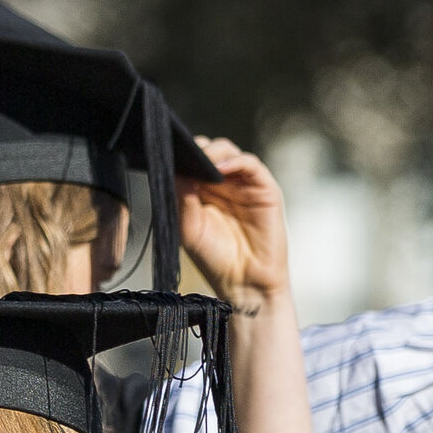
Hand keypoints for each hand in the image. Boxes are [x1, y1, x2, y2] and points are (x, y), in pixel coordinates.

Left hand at [175, 136, 290, 303]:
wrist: (244, 282)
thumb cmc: (215, 259)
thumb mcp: (188, 229)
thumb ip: (183, 199)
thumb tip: (175, 170)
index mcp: (201, 192)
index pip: (191, 163)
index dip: (180, 155)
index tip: (167, 153)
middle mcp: (223, 185)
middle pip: (209, 152)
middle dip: (196, 150)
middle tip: (184, 154)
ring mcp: (243, 185)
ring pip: (229, 153)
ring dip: (214, 152)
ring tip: (202, 160)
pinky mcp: (264, 189)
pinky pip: (251, 165)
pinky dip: (236, 160)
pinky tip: (222, 167)